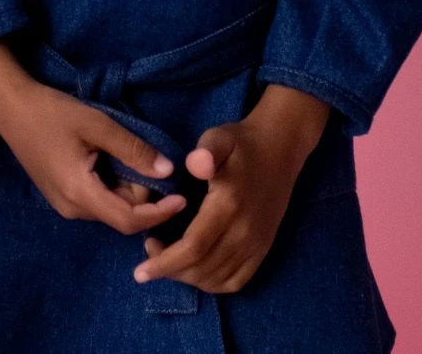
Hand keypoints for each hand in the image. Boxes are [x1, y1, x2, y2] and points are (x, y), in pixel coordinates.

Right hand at [0, 40, 187, 235]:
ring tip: (125, 152)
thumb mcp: (98, 124)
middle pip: (121, 214)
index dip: (159, 213)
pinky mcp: (62, 196)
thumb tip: (167, 171)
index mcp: (80, 195)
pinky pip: (97, 199)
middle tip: (144, 155)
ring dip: (128, 187)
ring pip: (110, 206)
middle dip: (143, 192)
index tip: (183, 198)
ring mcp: (65, 205)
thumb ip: (133, 149)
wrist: (12, 108)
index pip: (128, 220)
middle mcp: (72, 209)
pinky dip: (113, 184)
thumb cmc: (54, 113)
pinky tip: (110, 157)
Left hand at [131, 84, 330, 295]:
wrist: (280, 148)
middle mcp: (244, 232)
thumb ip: (206, 150)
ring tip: (169, 257)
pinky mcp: (263, 249)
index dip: (164, 263)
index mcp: (228, 206)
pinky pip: (236, 281)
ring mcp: (256, 244)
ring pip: (215, 279)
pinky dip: (212, 283)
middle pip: (201, 269)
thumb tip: (195, 165)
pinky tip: (196, 269)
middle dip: (169, 270)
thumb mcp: (220, 138)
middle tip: (151, 248)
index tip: (140, 270)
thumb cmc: (243, 143)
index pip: (193, 248)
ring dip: (187, 278)